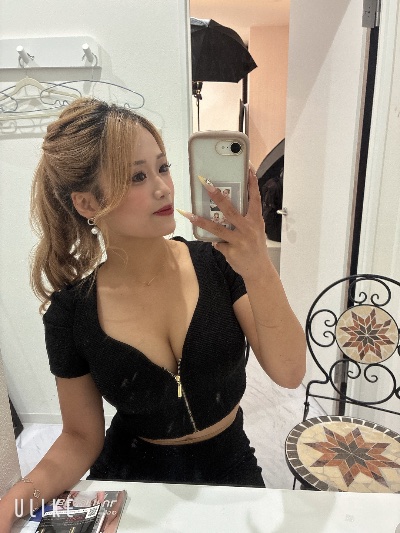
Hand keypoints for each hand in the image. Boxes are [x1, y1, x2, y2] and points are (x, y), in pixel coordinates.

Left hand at [179, 166, 270, 280]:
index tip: (247, 168)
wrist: (259, 270)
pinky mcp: (231, 251)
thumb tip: (226, 206)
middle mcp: (248, 228)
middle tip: (206, 184)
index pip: (255, 198)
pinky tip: (212, 242)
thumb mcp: (256, 229)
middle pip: (231, 209)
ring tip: (189, 214)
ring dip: (201, 221)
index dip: (252, 183)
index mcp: (256, 220)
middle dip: (218, 196)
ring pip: (217, 228)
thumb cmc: (256, 246)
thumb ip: (245, 218)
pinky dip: (214, 242)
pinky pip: (217, 243)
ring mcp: (239, 240)